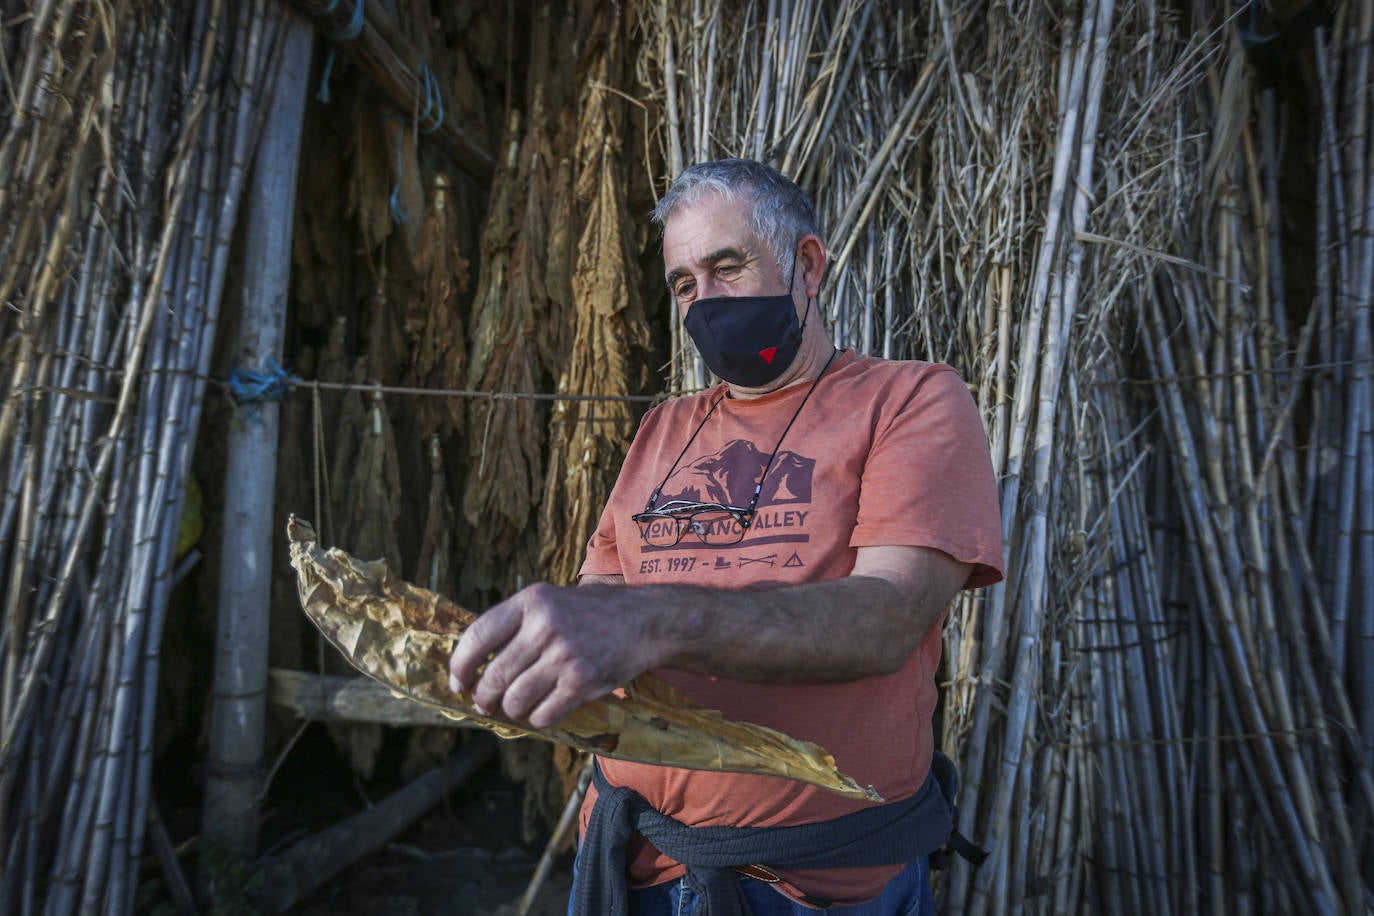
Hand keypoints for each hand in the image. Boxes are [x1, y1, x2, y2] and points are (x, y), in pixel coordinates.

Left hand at [447, 582, 652, 728]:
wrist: (645, 621)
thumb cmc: (591, 614)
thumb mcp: (550, 601)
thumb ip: (514, 623)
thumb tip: (470, 664)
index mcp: (531, 601)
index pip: (478, 636)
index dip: (460, 666)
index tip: (458, 683)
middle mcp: (545, 626)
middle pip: (494, 675)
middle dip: (483, 697)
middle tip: (485, 703)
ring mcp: (565, 656)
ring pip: (515, 700)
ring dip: (512, 709)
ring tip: (518, 705)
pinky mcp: (583, 682)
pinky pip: (543, 714)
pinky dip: (538, 718)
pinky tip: (545, 708)